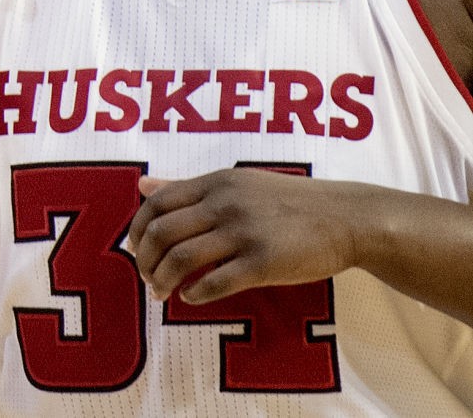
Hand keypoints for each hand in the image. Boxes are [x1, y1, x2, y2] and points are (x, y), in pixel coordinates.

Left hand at [129, 169, 359, 303]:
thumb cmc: (290, 202)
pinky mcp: (264, 263)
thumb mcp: (236, 182)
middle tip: (145, 277)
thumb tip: (142, 185)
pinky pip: (216, 281)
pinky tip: (190, 297)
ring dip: (163, 278)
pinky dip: (195, 293)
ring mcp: (244, 233)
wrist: (346, 217)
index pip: (158, 203)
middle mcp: (224, 203)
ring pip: (183, 257)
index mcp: (215, 182)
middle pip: (163, 232)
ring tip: (160, 291)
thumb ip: (189, 187)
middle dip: (145, 259)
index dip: (137, 229)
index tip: (134, 248)